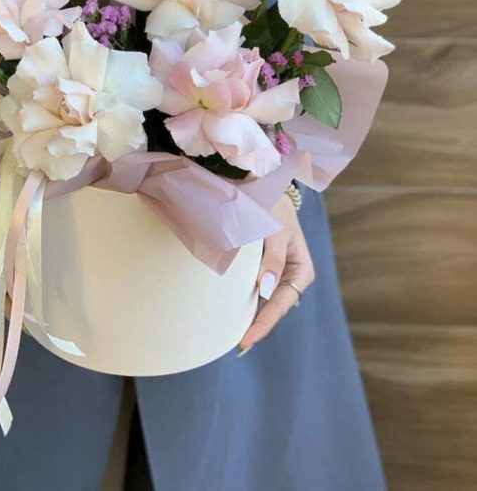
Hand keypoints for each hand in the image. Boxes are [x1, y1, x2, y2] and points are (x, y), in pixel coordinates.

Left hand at [237, 192, 314, 352]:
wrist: (263, 187)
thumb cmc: (273, 207)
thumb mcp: (276, 231)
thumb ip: (271, 259)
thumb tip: (265, 290)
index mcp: (301, 271)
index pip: (280, 304)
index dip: (264, 323)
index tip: (246, 340)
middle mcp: (290, 276)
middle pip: (272, 308)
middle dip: (257, 325)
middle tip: (238, 347)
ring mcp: (276, 274)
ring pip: (263, 302)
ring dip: (250, 316)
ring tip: (235, 338)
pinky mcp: (262, 269)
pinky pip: (254, 290)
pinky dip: (245, 302)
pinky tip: (233, 314)